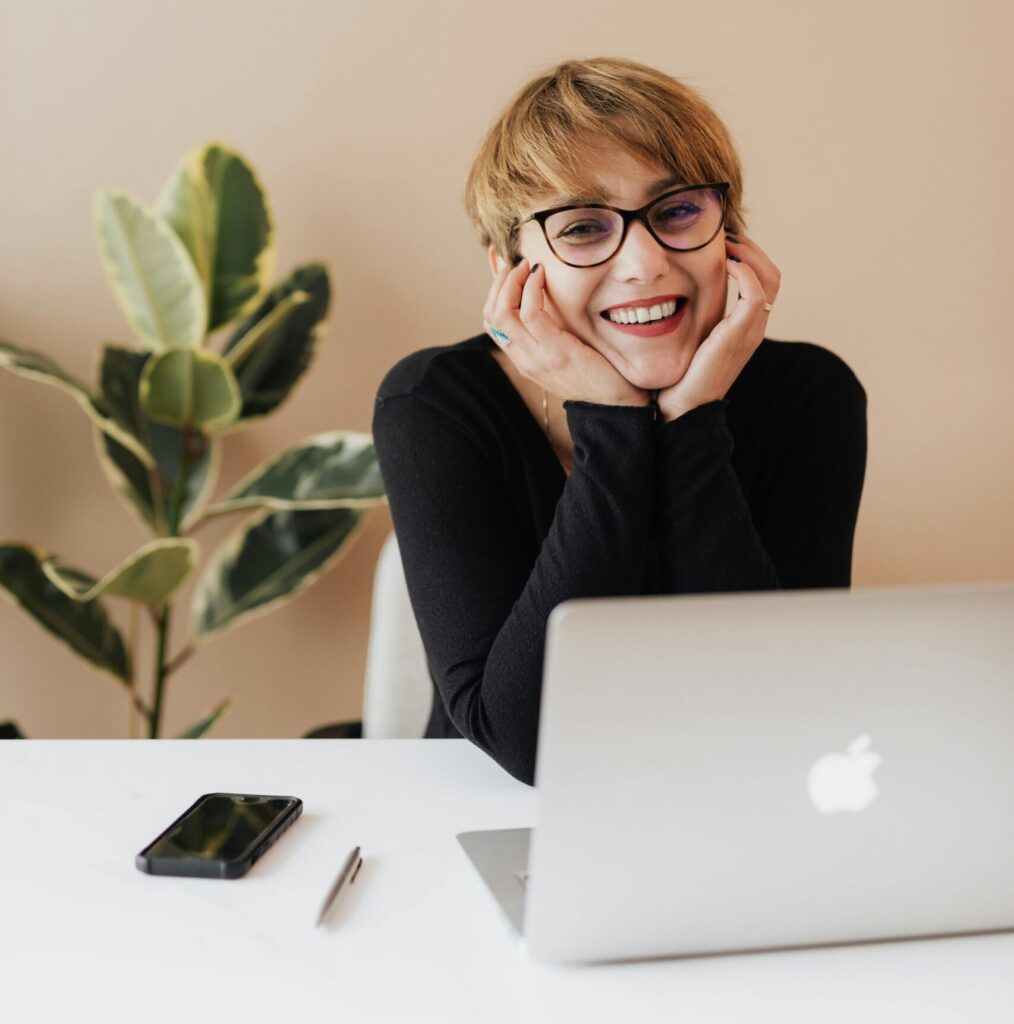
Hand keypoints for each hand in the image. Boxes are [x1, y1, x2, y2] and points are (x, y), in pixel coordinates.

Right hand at [482, 258, 648, 407]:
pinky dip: (532, 288)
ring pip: (503, 312)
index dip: (493, 291)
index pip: (491, 322)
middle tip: (518, 263)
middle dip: (499, 282)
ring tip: (528, 266)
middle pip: (490, 315)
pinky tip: (542, 275)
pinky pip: (531, 313)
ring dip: (512, 281)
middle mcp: (525, 360)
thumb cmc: (598, 373)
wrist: (619, 403)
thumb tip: (545, 298)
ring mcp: (538, 358)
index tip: (508, 269)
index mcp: (524, 360)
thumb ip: (552, 330)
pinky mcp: (557, 352)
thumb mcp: (566, 350)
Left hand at [656, 231, 780, 421]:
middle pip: (773, 273)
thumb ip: (693, 315)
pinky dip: (744, 272)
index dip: (748, 254)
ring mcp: (750, 332)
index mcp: (745, 326)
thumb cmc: (679, 375)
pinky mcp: (740, 336)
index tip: (722, 240)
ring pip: (770, 278)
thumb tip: (673, 288)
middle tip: (724, 233)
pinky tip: (724, 263)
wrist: (681, 408)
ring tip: (725, 242)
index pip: (764, 279)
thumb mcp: (689, 337)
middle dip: (751, 247)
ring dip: (749, 253)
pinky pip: (756, 294)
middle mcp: (754, 327)